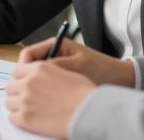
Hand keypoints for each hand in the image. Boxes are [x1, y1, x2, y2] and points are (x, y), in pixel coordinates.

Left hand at [6, 60, 95, 137]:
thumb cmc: (84, 94)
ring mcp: (25, 100)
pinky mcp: (25, 118)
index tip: (23, 82)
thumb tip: (42, 77)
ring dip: (17, 105)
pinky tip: (27, 118)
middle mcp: (29, 82)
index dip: (21, 77)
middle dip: (17, 91)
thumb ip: (49, 70)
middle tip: (25, 97)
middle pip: (10, 86)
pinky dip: (18, 118)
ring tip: (28, 109)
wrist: (89, 112)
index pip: (17, 70)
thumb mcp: (66, 71)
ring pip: (9, 102)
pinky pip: (12, 117)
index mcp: (39, 68)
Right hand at [19, 37, 134, 86]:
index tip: (25, 79)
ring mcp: (55, 67)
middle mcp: (52, 55)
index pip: (28, 53)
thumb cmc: (101, 68)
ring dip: (38, 85)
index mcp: (55, 45)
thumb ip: (55, 65)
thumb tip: (34, 70)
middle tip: (32, 90)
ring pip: (36, 77)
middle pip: (29, 66)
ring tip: (45, 95)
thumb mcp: (77, 65)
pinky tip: (53, 99)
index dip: (24, 66)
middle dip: (29, 78)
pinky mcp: (60, 79)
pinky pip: (46, 85)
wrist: (118, 78)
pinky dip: (46, 91)